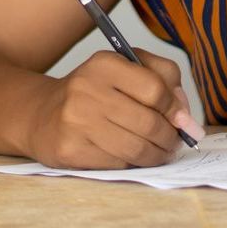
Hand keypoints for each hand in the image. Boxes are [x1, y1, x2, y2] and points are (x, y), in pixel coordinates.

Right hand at [24, 47, 204, 168]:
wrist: (42, 114)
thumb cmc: (95, 90)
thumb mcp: (126, 67)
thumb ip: (162, 77)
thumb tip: (185, 113)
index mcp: (105, 64)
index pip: (154, 88)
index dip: (175, 108)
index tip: (184, 120)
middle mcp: (87, 90)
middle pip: (148, 122)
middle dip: (170, 137)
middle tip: (177, 142)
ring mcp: (76, 122)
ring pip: (135, 147)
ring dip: (157, 155)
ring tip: (163, 153)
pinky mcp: (69, 151)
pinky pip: (116, 163)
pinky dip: (133, 163)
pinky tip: (135, 157)